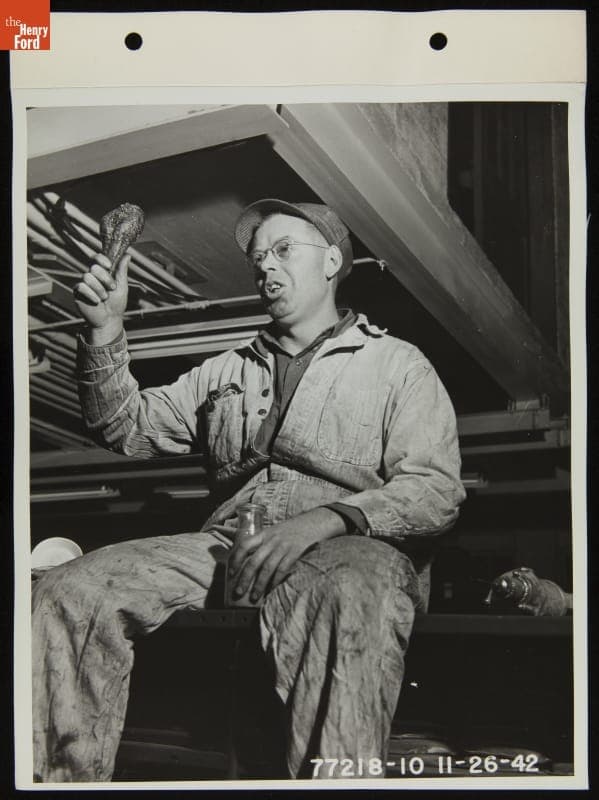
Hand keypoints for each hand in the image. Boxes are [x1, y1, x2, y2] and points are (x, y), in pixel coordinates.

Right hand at [73, 253, 128, 343]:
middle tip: (111, 288)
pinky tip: (96, 301)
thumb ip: (122, 271)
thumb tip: (127, 255)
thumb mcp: (122, 286)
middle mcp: (91, 276)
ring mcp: (84, 284)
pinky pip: (81, 287)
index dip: (101, 259)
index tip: (109, 265)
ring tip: (104, 298)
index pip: (97, 258)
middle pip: (93, 267)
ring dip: (99, 289)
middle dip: (105, 278)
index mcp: (102, 273)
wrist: (110, 320)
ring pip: (87, 277)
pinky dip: (91, 294)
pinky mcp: (77, 293)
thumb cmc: (116, 304)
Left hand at [228, 507, 346, 603]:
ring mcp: (283, 547)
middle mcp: (271, 540)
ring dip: (259, 584)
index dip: (236, 559)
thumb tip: (248, 562)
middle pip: (254, 561)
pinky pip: (282, 570)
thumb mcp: (274, 531)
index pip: (244, 545)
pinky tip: (271, 589)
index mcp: (264, 533)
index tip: (231, 572)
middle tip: (238, 591)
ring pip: (267, 568)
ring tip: (254, 596)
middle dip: (245, 578)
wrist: (313, 522)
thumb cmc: (291, 530)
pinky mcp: (294, 553)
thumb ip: (263, 543)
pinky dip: (275, 581)